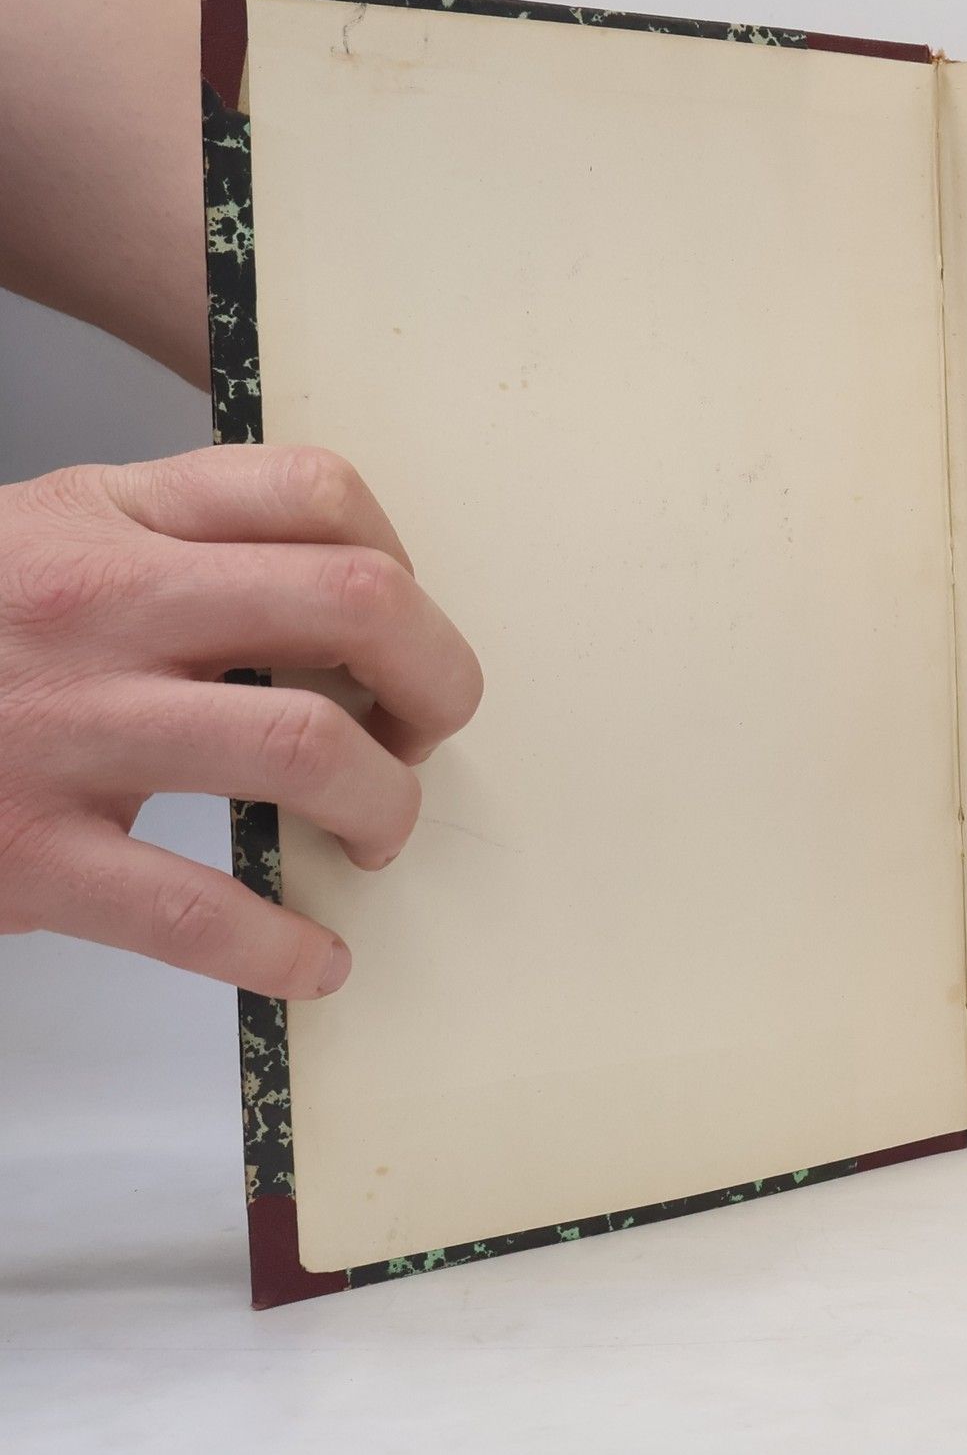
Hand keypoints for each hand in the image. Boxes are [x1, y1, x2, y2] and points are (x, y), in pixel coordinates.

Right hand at [0, 447, 483, 994]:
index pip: (316, 492)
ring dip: (385, 803)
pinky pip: (196, 911)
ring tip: (376, 832)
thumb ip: (183, 538)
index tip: (399, 629)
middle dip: (437, 680)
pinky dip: (284, 949)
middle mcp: (99, 605)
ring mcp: (62, 728)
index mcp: (114, 518)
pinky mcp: (24, 853)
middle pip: (355, 605)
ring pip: (303, 749)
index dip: (403, 562)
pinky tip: (312, 962)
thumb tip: (348, 600)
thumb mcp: (51, 533)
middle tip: (425, 731)